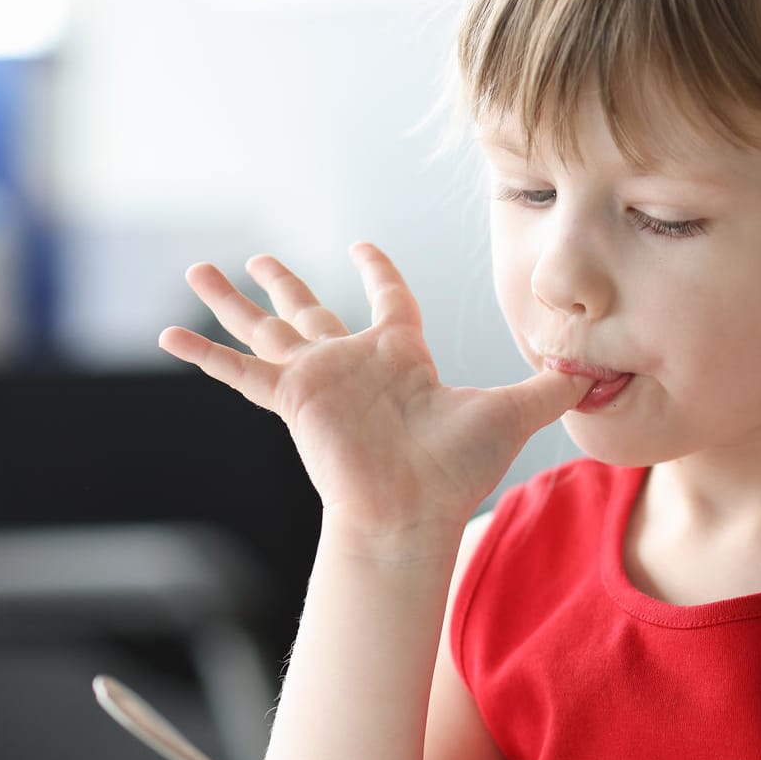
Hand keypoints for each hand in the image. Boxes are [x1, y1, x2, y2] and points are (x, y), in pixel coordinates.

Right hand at [159, 242, 591, 554]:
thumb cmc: (458, 471)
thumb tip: (593, 373)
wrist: (414, 511)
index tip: (363, 247)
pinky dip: (204, 355)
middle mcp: (353, 364)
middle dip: (284, 284)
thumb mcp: (513, 412)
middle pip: (310, 311)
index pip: (386, 302)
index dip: (376, 273)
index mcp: (400, 358)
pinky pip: (239, 371)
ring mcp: (317, 380)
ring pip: (266, 327)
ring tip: (196, 270)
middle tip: (257, 259)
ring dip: (233, 301)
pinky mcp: (291, 398)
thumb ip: (549, 388)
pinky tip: (167, 334)